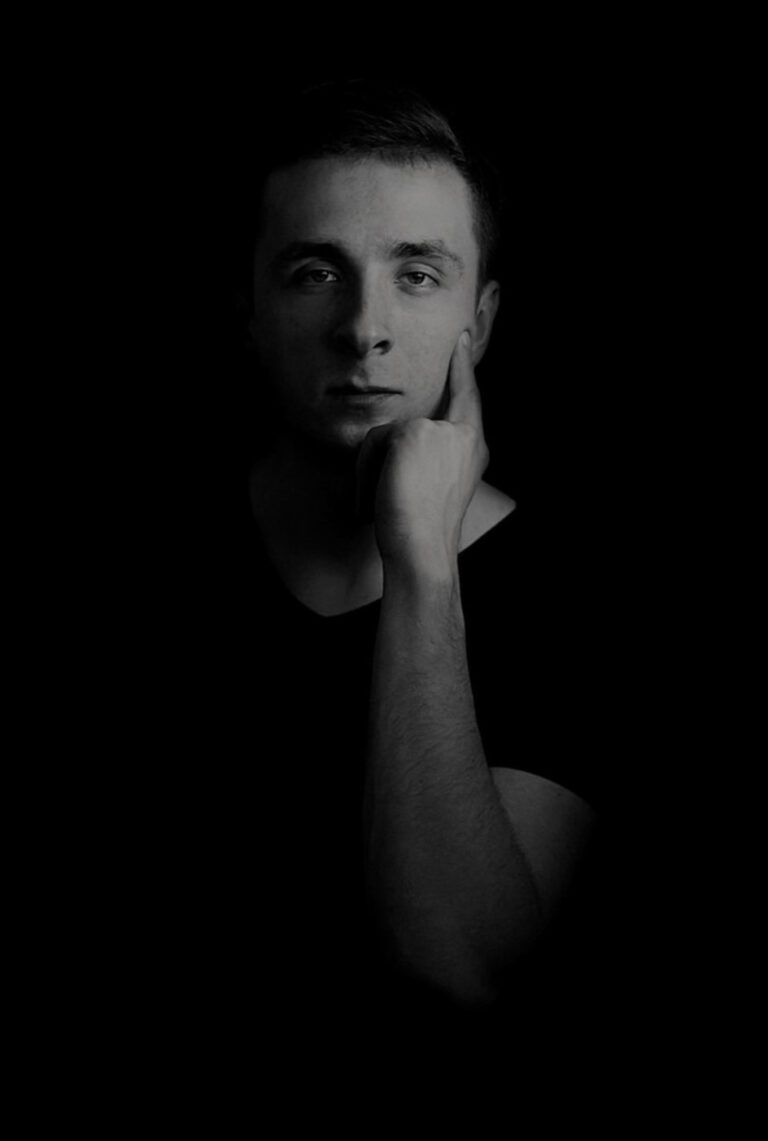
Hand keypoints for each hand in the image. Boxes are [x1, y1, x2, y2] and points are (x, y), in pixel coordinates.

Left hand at [356, 331, 489, 573]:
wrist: (422, 549)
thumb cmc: (424, 532)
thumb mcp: (436, 487)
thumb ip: (430, 455)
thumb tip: (395, 442)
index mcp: (473, 449)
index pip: (468, 398)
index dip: (463, 368)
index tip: (463, 339)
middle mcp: (462, 435)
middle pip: (414, 421)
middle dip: (408, 428)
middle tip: (443, 361)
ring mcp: (437, 431)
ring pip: (386, 437)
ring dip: (373, 472)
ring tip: (382, 506)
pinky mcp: (410, 433)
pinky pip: (372, 445)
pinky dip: (365, 474)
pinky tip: (374, 500)